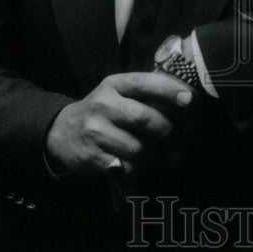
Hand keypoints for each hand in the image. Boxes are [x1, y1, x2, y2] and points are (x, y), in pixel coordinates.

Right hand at [44, 72, 193, 176]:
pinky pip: (127, 167)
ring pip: (139, 147)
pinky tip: (137, 164)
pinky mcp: (92, 156)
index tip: (189, 99)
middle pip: (145, 118)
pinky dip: (138, 169)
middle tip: (172, 134)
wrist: (62, 133)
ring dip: (154, 154)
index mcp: (114, 85)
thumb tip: (189, 101)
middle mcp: (103, 105)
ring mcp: (95, 131)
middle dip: (166, 129)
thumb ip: (147, 94)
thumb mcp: (118, 94)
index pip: (145, 83)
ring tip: (155, 152)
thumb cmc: (104, 112)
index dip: (169, 90)